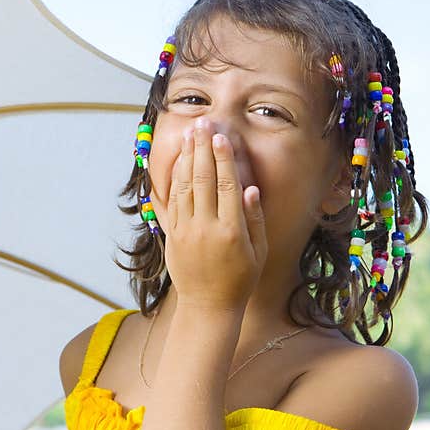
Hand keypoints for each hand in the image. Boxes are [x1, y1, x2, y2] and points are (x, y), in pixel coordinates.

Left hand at [165, 118, 266, 311]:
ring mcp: (185, 231)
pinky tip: (177, 162)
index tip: (221, 136)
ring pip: (184, 186)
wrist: (208, 306)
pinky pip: (171, 202)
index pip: (226, 185)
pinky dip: (173, 180)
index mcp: (231, 231)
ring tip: (189, 135)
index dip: (223, 158)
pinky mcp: (172, 236)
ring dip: (186, 158)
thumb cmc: (240, 280)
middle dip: (201, 148)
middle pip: (202, 179)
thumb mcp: (258, 252)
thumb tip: (251, 188)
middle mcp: (205, 228)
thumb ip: (254, 219)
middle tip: (202, 123)